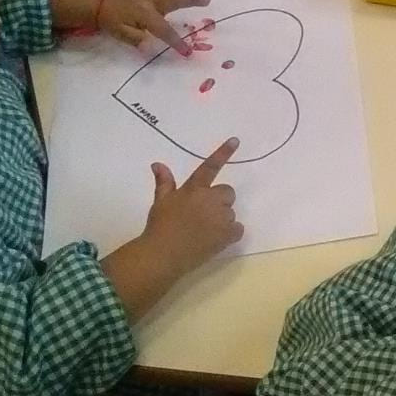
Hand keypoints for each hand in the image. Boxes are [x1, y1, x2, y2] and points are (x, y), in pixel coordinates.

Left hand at [99, 0, 210, 54]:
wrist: (101, 1)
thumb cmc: (112, 20)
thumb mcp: (120, 34)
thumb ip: (136, 39)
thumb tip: (150, 48)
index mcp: (144, 14)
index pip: (163, 30)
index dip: (176, 41)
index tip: (187, 52)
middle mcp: (151, 0)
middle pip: (174, 0)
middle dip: (190, 1)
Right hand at [141, 138, 243, 277]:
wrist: (162, 255)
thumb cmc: (159, 226)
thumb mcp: (160, 202)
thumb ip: (164, 182)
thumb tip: (158, 164)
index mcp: (194, 189)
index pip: (210, 167)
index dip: (223, 152)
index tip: (236, 140)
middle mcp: (210, 199)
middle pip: (227, 193)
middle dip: (218, 201)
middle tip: (202, 214)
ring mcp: (221, 217)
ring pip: (230, 212)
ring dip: (221, 219)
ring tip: (202, 231)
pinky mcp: (228, 234)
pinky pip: (238, 229)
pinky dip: (230, 233)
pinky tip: (214, 239)